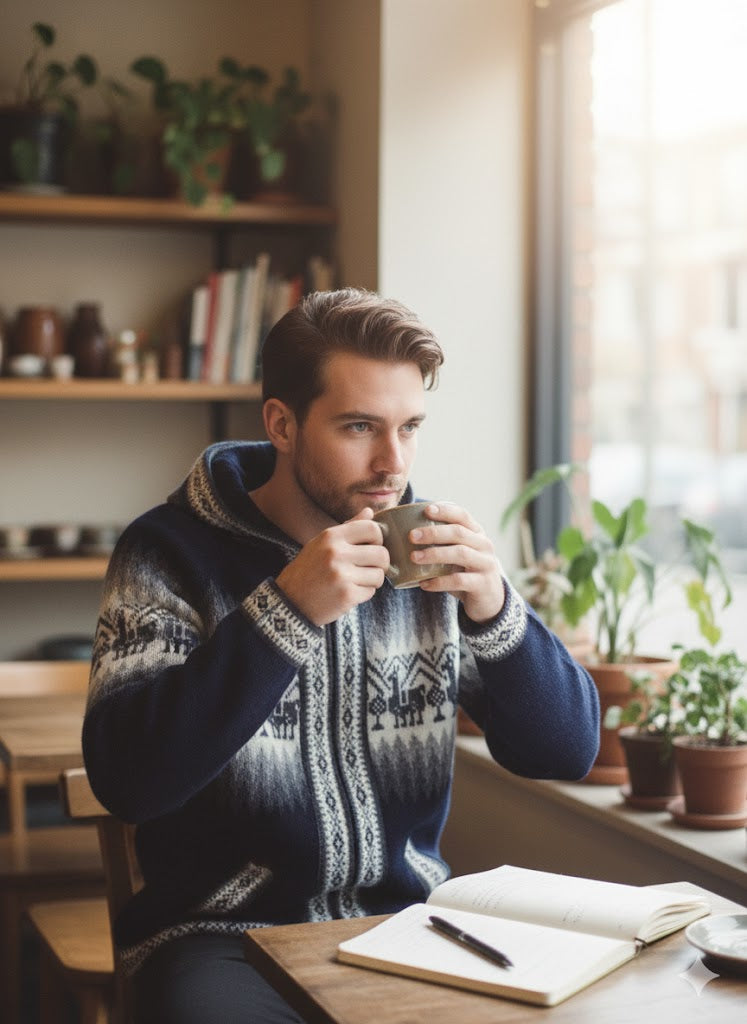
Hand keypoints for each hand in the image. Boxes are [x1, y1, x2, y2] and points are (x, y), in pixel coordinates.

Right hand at [275, 508, 388, 625]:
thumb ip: (348, 527)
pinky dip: (363, 594)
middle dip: (380, 564)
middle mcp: (336, 553)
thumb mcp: (322, 543)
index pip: (372, 528)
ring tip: (356, 582)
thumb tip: (370, 511)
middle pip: (382, 554)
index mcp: (331, 536)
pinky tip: (348, 593)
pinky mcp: (346, 595)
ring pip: (379, 575)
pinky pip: (371, 592)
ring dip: (372, 581)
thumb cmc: (309, 570)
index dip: (378, 539)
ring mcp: (341, 575)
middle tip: (369, 569)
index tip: (372, 548)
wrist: (290, 601)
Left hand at [410, 503, 504, 622]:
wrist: (489, 600)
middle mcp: (484, 545)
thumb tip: (401, 535)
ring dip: (435, 554)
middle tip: (412, 536)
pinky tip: (424, 584)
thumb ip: (441, 543)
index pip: (462, 516)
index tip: (426, 510)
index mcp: (476, 533)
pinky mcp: (483, 584)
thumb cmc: (465, 571)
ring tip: (413, 558)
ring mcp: (486, 564)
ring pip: (460, 554)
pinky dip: (439, 582)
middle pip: (459, 533)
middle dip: (434, 532)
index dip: (445, 511)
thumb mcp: (457, 554)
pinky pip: (459, 580)